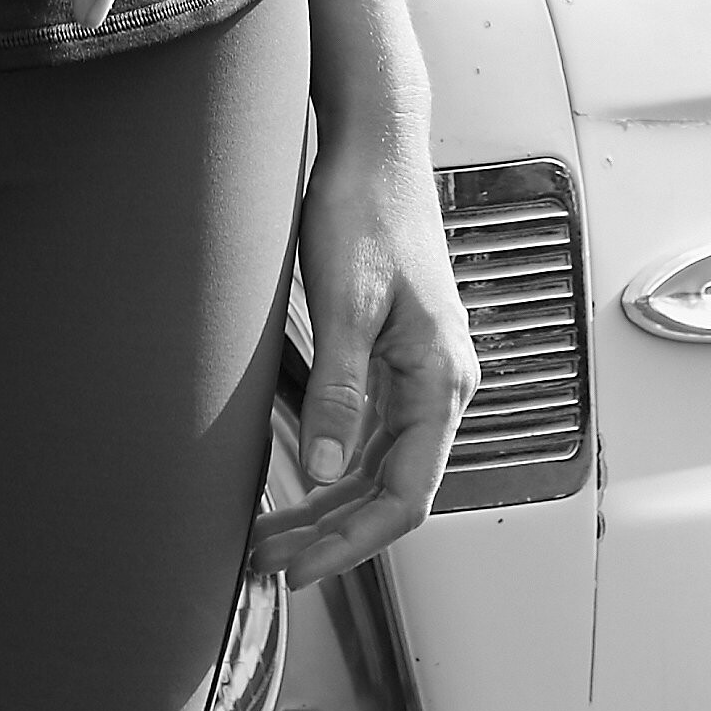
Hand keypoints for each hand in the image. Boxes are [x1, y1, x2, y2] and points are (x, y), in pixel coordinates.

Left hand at [249, 112, 478, 589]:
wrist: (375, 142)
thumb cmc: (368, 205)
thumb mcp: (345, 299)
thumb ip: (338, 388)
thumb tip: (327, 470)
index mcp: (441, 378)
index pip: (405, 495)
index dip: (352, 542)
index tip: (300, 568)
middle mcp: (441, 382)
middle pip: (391, 488)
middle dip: (332, 532)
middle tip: (269, 560)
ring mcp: (421, 369)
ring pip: (380, 463)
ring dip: (329, 503)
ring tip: (272, 531)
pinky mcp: (398, 353)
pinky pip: (372, 430)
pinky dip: (335, 461)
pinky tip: (297, 475)